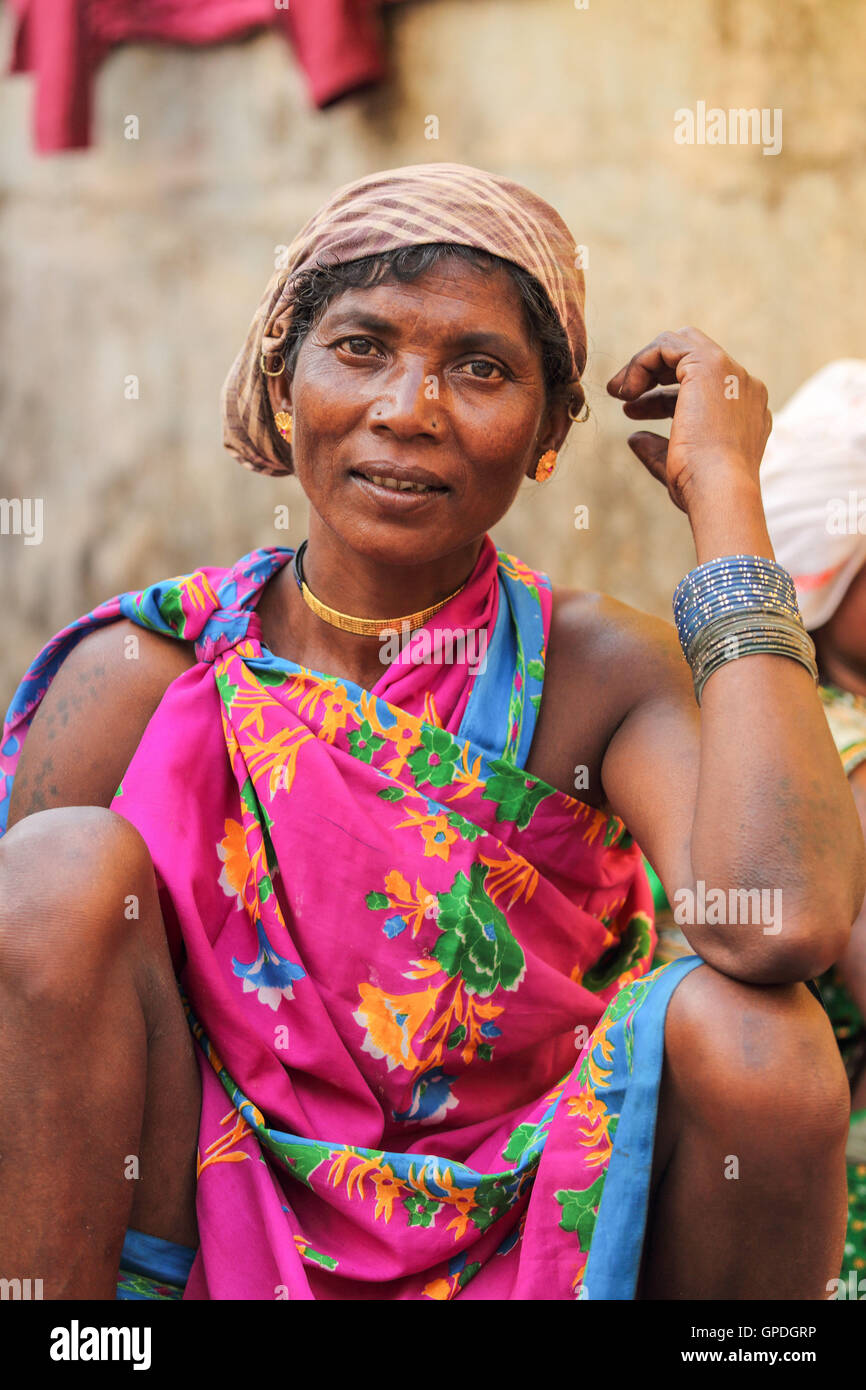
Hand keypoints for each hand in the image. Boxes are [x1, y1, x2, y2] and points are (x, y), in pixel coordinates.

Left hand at [606, 327, 771, 513]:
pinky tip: (626, 390)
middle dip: (653, 371)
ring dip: (643, 365)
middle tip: (621, 394)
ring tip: (618, 393)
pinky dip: (641, 362)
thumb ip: (658, 449)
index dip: (662, 396)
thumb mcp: (678, 466)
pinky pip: (668, 344)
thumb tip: (635, 438)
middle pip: (693, 357)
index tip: (632, 412)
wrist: (720, 491)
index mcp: (744, 411)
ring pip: (681, 344)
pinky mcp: (710, 364)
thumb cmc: (702, 489)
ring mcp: (731, 372)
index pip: (701, 388)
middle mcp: (744, 387)